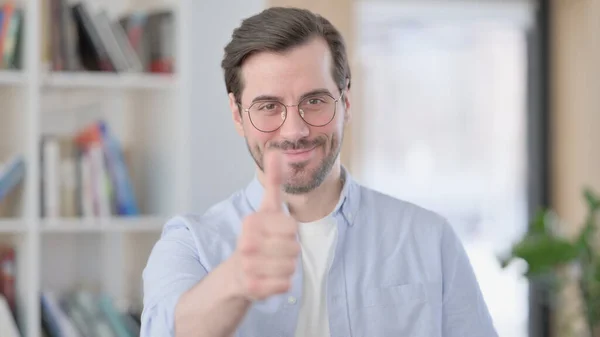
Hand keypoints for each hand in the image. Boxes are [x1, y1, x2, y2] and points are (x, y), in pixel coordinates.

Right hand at [234, 150, 299, 300]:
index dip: (290, 233)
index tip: (276, 233)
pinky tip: (268, 278)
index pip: (292, 229)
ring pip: (291, 268)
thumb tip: (277, 151)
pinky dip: (281, 283)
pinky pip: (285, 285)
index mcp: (251, 222)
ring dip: (286, 268)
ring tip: (270, 264)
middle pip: (294, 249)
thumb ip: (273, 180)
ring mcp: (248, 266)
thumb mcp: (267, 208)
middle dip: (289, 252)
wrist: (235, 273)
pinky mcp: (252, 288)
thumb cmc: (257, 237)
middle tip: (273, 251)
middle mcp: (246, 243)